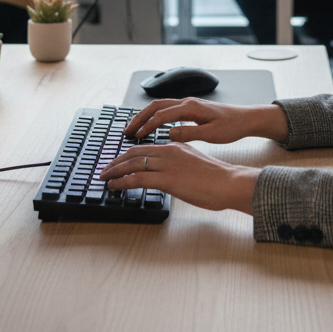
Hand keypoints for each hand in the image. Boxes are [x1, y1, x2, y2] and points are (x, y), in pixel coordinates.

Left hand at [99, 140, 260, 213]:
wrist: (228, 183)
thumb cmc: (216, 178)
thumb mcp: (194, 162)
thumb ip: (179, 162)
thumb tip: (167, 171)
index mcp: (175, 145)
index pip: (144, 147)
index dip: (127, 154)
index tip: (117, 161)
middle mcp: (168, 151)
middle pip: (134, 153)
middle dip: (116, 161)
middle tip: (105, 168)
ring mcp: (167, 164)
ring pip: (132, 164)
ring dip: (115, 170)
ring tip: (104, 177)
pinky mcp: (167, 179)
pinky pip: (138, 178)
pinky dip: (122, 181)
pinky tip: (114, 185)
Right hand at [125, 97, 289, 145]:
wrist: (245, 118)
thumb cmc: (231, 126)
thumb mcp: (211, 134)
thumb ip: (189, 134)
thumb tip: (168, 135)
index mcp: (191, 107)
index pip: (162, 115)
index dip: (147, 126)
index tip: (136, 136)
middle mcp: (187, 102)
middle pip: (156, 106)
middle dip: (140, 118)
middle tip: (127, 131)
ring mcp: (188, 104)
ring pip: (160, 106)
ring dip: (146, 116)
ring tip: (135, 129)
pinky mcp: (191, 109)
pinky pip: (168, 109)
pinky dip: (156, 116)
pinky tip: (152, 127)